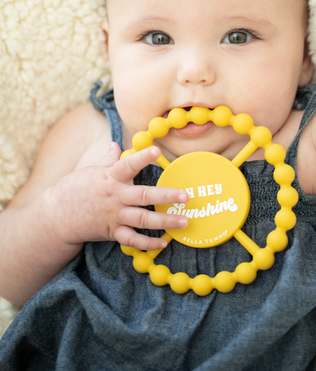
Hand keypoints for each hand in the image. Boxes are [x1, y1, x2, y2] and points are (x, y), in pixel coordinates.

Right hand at [48, 143, 188, 249]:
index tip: (157, 150)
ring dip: (165, 221)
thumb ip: (108, 159)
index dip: (142, 157)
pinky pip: (133, 240)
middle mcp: (115, 197)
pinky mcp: (112, 232)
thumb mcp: (91, 170)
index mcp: (110, 177)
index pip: (128, 164)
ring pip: (143, 220)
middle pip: (144, 196)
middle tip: (185, 196)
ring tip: (184, 221)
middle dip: (166, 196)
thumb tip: (116, 144)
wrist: (56, 216)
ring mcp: (114, 216)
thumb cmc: (75, 188)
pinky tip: (163, 243)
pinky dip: (148, 243)